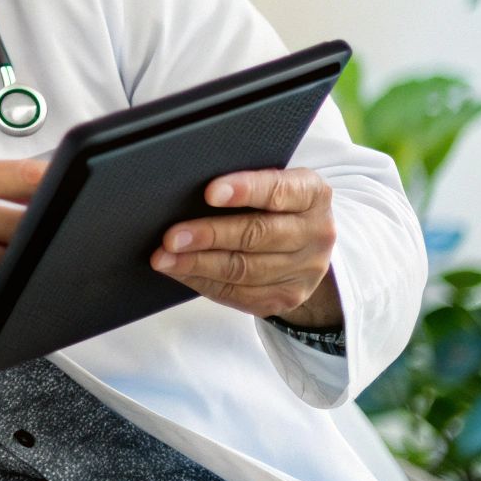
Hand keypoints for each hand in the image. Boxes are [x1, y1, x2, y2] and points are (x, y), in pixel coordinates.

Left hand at [151, 168, 341, 327]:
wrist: (306, 248)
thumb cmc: (274, 206)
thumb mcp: (272, 184)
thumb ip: (243, 183)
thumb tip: (185, 185)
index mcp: (312, 194)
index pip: (279, 190)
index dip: (245, 190)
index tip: (210, 193)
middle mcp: (316, 233)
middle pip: (258, 235)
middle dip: (209, 235)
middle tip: (171, 237)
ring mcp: (305, 270)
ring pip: (245, 270)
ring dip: (198, 264)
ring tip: (164, 258)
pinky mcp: (287, 297)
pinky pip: (238, 293)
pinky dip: (202, 282)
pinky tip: (179, 272)